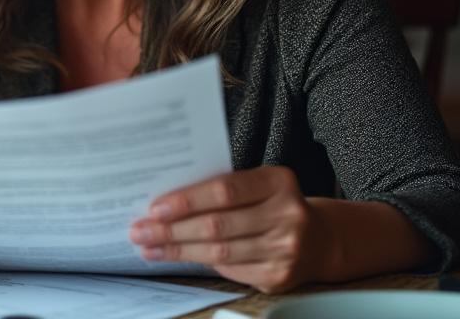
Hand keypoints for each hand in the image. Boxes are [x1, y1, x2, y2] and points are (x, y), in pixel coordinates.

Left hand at [129, 165, 327, 292]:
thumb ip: (221, 188)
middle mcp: (287, 215)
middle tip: (140, 230)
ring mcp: (286, 249)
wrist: (319, 239)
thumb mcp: (257, 185)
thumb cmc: (272, 204)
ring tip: (149, 246)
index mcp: (278, 182)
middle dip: (172, 229)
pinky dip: (198, 263)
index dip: (186, 200)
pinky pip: (229, 269)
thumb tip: (165, 201)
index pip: (224, 190)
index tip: (154, 207)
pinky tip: (175, 257)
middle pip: (217, 225)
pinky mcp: (279, 276)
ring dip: (177, 250)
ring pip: (219, 252)